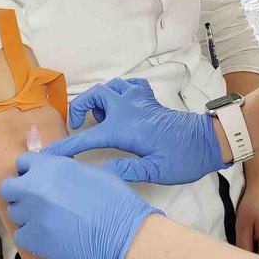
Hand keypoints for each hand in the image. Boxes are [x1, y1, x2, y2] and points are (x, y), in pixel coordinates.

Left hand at [0, 152, 161, 258]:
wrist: (123, 235)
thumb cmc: (114, 202)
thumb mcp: (90, 171)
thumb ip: (62, 168)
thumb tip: (47, 168)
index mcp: (50, 167)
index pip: (22, 162)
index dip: (30, 171)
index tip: (37, 178)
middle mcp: (35, 188)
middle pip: (8, 187)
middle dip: (19, 192)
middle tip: (36, 200)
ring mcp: (32, 215)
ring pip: (14, 212)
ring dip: (27, 215)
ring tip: (49, 219)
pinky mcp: (33, 240)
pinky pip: (21, 235)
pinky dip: (32, 236)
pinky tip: (50, 235)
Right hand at [45, 78, 227, 184]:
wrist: (209, 140)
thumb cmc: (184, 158)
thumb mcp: (155, 171)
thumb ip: (125, 171)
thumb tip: (98, 173)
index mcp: (125, 129)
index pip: (88, 137)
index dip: (66, 147)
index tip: (49, 156)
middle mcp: (129, 109)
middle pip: (95, 96)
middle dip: (80, 108)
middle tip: (79, 127)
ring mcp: (140, 101)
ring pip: (111, 86)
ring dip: (101, 98)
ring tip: (102, 118)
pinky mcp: (151, 99)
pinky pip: (130, 85)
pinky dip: (122, 91)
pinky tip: (124, 105)